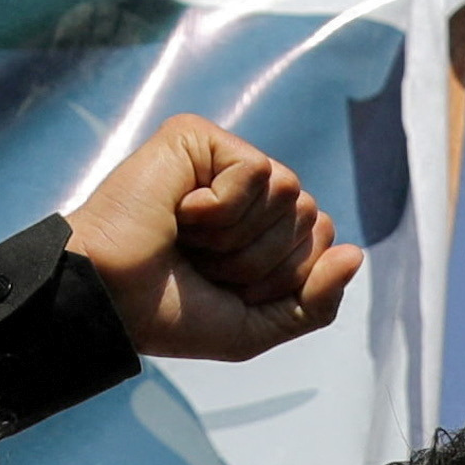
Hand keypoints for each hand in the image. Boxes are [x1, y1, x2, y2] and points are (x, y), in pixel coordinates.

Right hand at [66, 113, 356, 363]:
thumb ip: (314, 302)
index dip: (283, 276)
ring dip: (238, 237)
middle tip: (201, 263)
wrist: (109, 298)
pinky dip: (220, 209)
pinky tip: (180, 211)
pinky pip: (255, 172)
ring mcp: (221, 158)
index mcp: (261, 225)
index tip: (225, 286)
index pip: (322, 237)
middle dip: (260, 259)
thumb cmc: (169, 312)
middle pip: (310, 215)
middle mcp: (246, 187)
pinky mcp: (196, 137)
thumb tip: (355, 253)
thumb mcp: (255, 326)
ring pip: (289, 190)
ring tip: (188, 238)